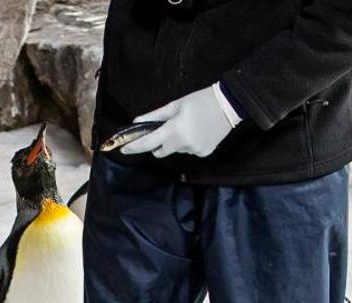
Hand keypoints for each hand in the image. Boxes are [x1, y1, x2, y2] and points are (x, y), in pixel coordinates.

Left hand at [119, 84, 239, 158]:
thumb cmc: (200, 101)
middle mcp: (182, 144)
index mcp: (173, 130)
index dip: (134, 147)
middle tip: (164, 130)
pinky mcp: (203, 153)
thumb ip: (154, 116)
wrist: (228, 105)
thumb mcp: (175, 105)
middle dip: (157, 144)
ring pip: (175, 150)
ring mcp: (193, 150)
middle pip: (160, 152)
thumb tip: (136, 122)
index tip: (123, 149)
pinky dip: (188, 143)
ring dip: (175, 142)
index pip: (147, 143)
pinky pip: (188, 150)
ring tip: (187, 126)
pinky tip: (198, 131)